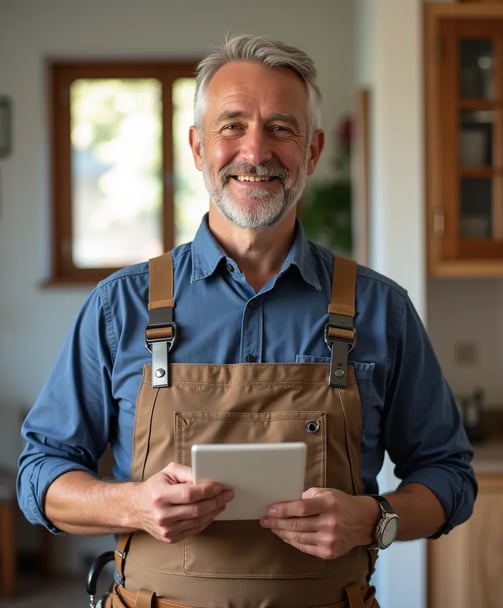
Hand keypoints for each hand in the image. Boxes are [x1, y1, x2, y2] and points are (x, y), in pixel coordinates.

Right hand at [130, 462, 233, 542]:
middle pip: (196, 509)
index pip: (189, 494)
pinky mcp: (171, 538)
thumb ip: (187, 472)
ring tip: (223, 501)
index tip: (220, 486)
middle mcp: (162, 514)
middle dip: (216, 501)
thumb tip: (206, 476)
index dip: (207, 490)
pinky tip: (213, 511)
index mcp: (160, 495)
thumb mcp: (168, 472)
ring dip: (214, 511)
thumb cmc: (155, 487)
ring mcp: (166, 530)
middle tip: (228, 494)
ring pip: (198, 521)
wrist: (137, 508)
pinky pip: (195, 529)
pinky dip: (207, 520)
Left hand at [259, 488, 377, 558]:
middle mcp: (330, 523)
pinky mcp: (329, 552)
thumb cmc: (342, 504)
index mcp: (328, 504)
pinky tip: (285, 536)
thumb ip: (307, 497)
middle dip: (277, 523)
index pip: (300, 508)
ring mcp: (330, 540)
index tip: (270, 510)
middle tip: (264, 520)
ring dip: (282, 533)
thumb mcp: (326, 492)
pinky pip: (305, 547)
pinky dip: (293, 541)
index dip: (282, 510)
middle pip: (296, 525)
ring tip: (272, 528)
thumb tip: (287, 504)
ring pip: (298, 538)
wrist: (363, 521)